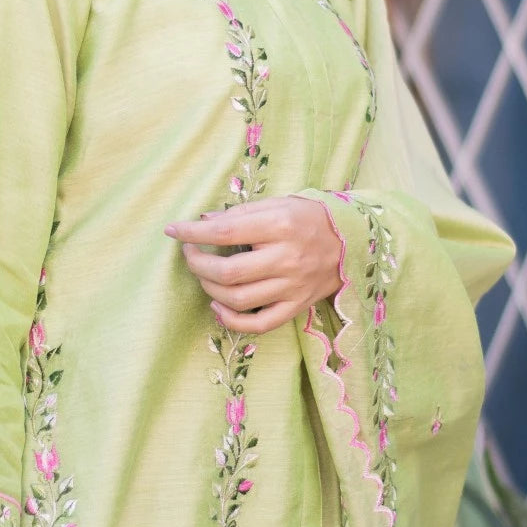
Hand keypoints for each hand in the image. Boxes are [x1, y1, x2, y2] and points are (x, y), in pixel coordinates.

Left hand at [164, 195, 342, 333]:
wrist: (352, 243)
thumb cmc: (310, 218)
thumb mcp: (279, 203)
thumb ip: (242, 212)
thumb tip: (202, 222)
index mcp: (281, 226)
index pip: (226, 231)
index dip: (193, 233)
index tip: (174, 230)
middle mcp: (286, 259)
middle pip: (228, 272)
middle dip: (197, 264)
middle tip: (190, 254)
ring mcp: (292, 287)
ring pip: (238, 300)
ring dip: (209, 290)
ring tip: (204, 276)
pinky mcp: (296, 307)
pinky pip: (259, 324)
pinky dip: (231, 320)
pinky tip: (218, 307)